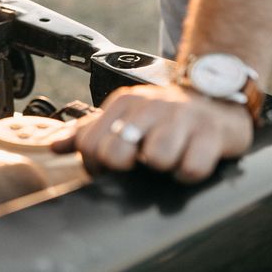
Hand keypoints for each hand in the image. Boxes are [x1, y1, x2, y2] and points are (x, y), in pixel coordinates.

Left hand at [50, 84, 253, 182]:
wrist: (217, 97)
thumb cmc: (165, 115)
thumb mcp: (126, 116)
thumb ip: (89, 131)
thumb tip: (55, 146)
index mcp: (125, 103)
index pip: (90, 144)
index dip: (96, 165)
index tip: (110, 167)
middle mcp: (151, 107)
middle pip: (117, 154)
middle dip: (126, 168)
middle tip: (141, 164)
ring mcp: (183, 118)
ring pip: (157, 159)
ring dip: (164, 168)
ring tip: (171, 158)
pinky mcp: (211, 134)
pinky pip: (191, 168)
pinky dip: (189, 173)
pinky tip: (189, 161)